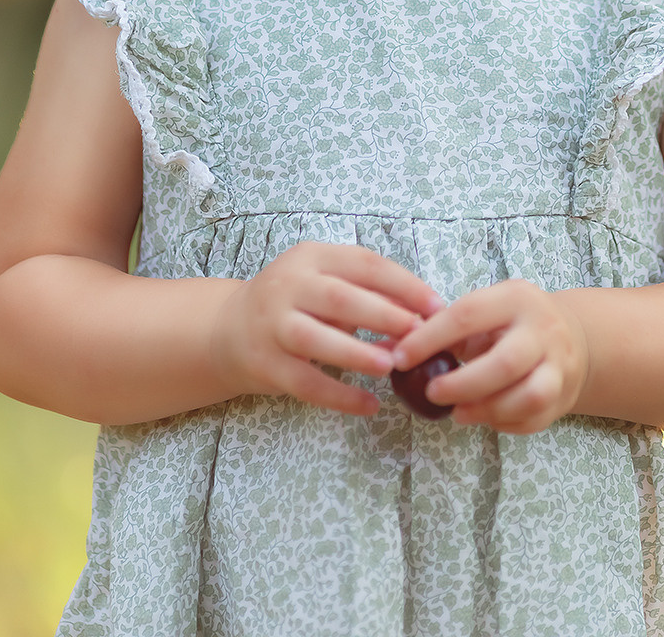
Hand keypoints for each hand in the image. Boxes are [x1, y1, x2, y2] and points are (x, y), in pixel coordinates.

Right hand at [213, 242, 443, 416]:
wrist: (227, 331)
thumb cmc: (294, 304)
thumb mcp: (325, 284)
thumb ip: (368, 296)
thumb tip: (421, 318)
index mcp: (312, 257)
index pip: (364, 264)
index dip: (404, 285)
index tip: (436, 306)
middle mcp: (288, 285)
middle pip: (340, 298)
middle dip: (383, 315)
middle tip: (417, 335)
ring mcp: (272, 325)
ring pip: (317, 339)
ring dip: (357, 353)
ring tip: (391, 366)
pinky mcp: (265, 365)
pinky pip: (306, 383)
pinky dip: (340, 396)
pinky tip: (370, 405)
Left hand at [388, 279, 589, 433]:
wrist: (573, 338)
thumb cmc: (510, 324)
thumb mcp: (483, 312)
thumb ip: (438, 330)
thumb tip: (383, 349)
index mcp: (514, 298)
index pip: (467, 314)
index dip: (429, 338)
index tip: (399, 358)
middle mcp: (542, 329)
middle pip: (504, 363)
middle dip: (462, 384)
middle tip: (432, 393)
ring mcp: (558, 365)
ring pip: (527, 395)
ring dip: (486, 409)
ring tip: (457, 413)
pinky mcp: (563, 397)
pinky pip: (532, 418)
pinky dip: (503, 423)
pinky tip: (482, 418)